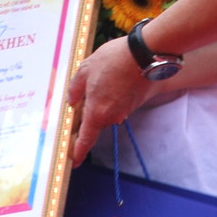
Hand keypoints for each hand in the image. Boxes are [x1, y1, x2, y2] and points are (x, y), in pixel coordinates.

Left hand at [67, 35, 153, 164]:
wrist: (145, 55)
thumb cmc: (114, 60)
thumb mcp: (86, 69)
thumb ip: (75, 88)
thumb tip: (71, 101)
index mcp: (96, 112)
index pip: (86, 139)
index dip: (78, 151)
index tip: (74, 161)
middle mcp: (112, 116)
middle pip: (96, 122)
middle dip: (89, 112)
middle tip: (84, 94)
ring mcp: (125, 110)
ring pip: (107, 112)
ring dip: (102, 102)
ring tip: (101, 79)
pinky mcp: (134, 103)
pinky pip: (118, 105)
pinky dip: (113, 96)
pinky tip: (113, 79)